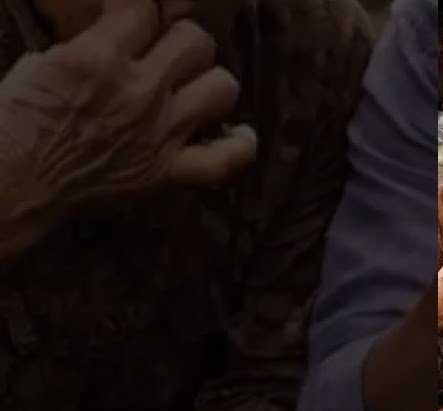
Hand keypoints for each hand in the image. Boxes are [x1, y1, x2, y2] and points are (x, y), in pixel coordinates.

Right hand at [0, 0, 256, 229]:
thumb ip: (87, 47)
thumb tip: (113, 40)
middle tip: (169, 55)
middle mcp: (138, 90)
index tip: (136, 20)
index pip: (145, 8)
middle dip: (183, 42)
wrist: (11, 183)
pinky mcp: (167, 173)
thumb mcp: (41, 63)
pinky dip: (240, 147)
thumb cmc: (14, 122)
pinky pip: (226, 160)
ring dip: (212, 84)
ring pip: (222, 88)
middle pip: (195, 42)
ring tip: (196, 88)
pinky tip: (238, 134)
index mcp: (98, 56)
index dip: (142, 11)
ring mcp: (159, 133)